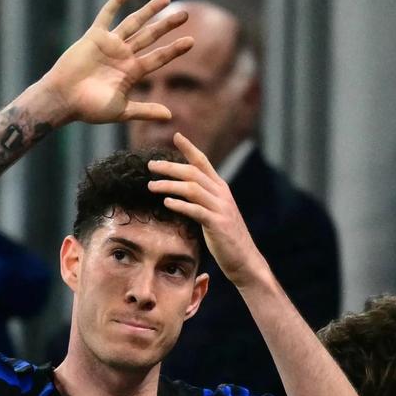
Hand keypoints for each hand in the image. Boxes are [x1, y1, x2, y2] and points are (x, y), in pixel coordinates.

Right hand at [40, 0, 193, 124]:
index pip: (158, 58)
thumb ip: (145, 110)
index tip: (191, 42)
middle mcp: (123, 56)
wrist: (63, 99)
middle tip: (185, 15)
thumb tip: (170, 116)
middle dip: (167, 26)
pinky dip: (117, 2)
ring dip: (150, 11)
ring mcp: (110, 45)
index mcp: (131, 73)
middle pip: (151, 37)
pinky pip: (107, 15)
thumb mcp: (121, 110)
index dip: (174, 50)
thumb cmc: (89, 109)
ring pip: (134, 23)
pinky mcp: (95, 37)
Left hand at [147, 133, 269, 286]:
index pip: (203, 162)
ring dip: (169, 186)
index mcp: (220, 188)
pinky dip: (181, 205)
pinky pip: (196, 210)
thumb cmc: (226, 237)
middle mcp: (222, 194)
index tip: (176, 135)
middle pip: (193, 173)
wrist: (244, 260)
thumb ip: (202, 199)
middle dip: (170, 167)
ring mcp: (220, 208)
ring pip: (192, 189)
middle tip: (151, 165)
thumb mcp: (215, 212)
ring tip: (151, 186)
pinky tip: (167, 203)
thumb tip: (182, 190)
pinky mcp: (217, 224)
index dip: (190, 148)